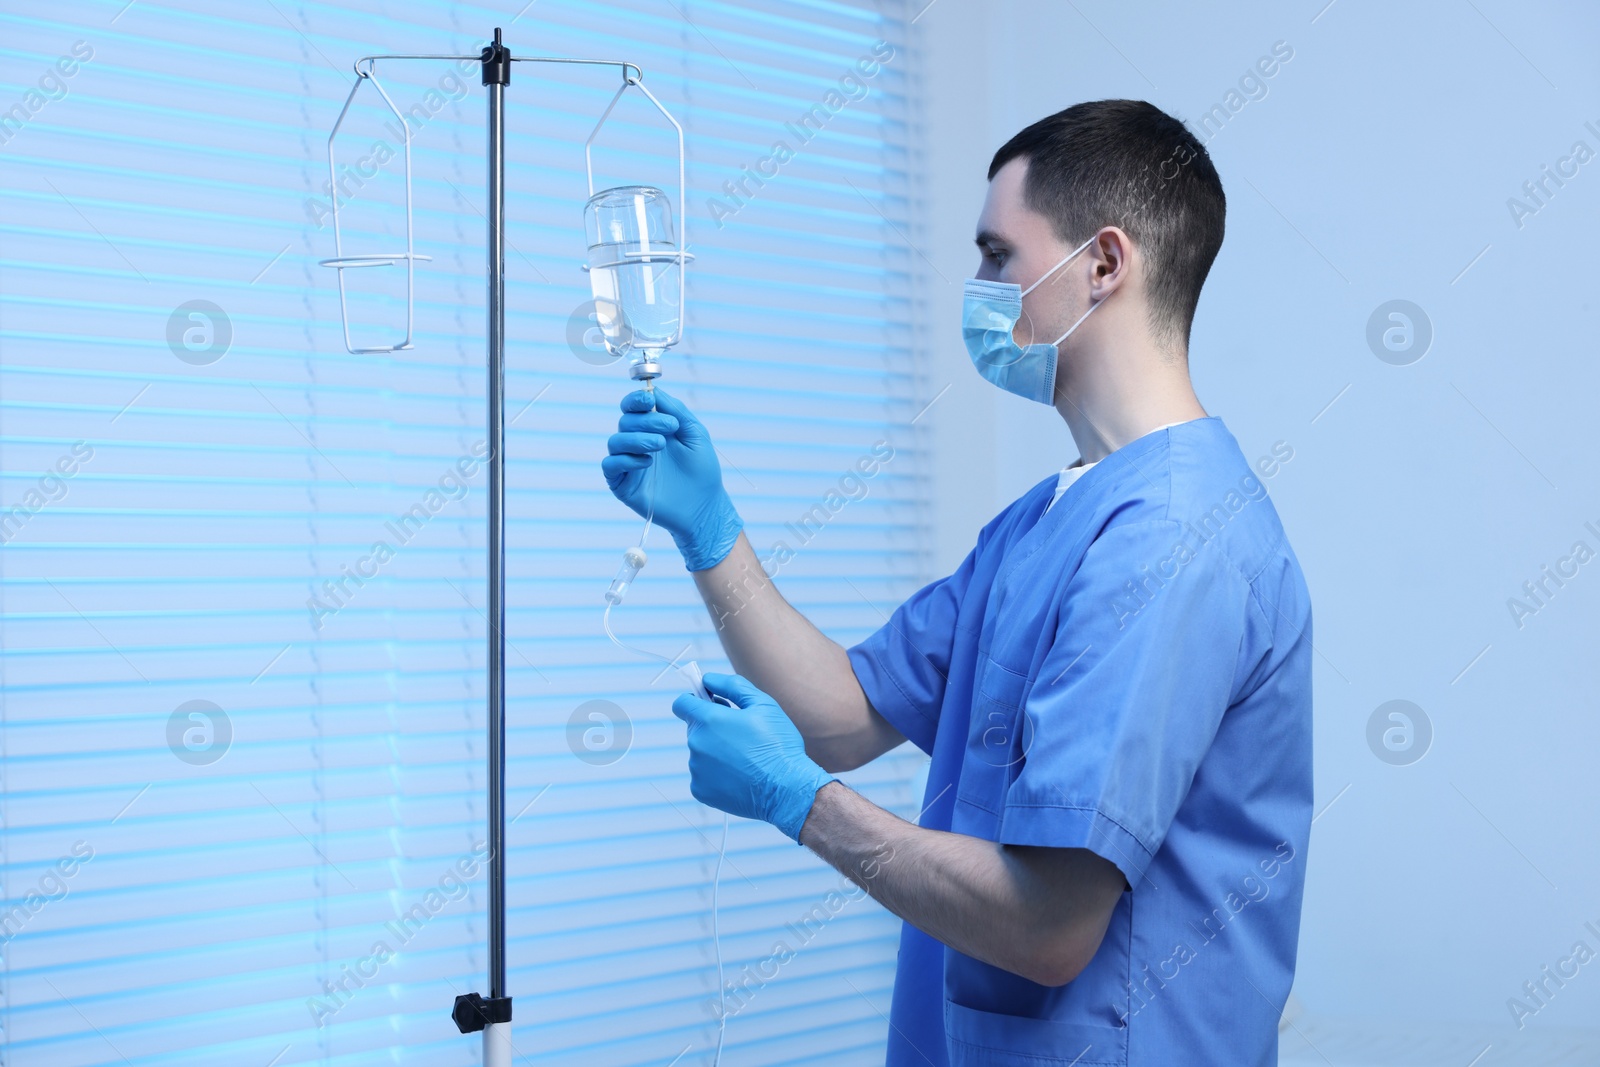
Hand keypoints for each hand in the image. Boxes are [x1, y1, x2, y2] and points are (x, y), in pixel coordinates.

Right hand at [602, 387, 743, 571]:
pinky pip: (611, 465)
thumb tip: (654, 391)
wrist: (704, 506)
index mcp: (652, 428)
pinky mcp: (623, 484)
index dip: (636, 400)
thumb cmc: (702, 470)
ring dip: (637, 438)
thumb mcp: (695, 434)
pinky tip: (647, 462)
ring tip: (660, 445)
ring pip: (615, 441)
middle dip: (646, 420)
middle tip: (670, 428)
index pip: (633, 407)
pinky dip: (626, 459)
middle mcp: (637, 443)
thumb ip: (676, 411)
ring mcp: (628, 463)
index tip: (650, 400)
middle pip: (625, 421)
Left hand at [671, 673, 835, 841]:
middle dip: (712, 727)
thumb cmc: (778, 745)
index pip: (681, 703)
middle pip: (695, 728)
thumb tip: (707, 679)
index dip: (695, 700)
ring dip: (716, 751)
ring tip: (745, 759)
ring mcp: (696, 770)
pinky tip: (739, 776)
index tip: (709, 703)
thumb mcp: (763, 704)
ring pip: (700, 753)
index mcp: (708, 720)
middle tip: (741, 734)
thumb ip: (731, 686)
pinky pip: (703, 776)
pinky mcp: (700, 791)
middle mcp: (696, 744)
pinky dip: (717, 775)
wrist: (787, 789)